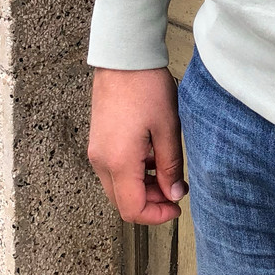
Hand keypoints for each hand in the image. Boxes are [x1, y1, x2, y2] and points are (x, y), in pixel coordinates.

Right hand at [87, 66, 187, 224]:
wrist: (124, 59)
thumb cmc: (146, 88)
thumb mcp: (167, 128)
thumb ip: (170, 166)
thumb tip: (174, 193)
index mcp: (118, 161)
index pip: (132, 209)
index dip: (156, 215)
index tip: (177, 208)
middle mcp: (101, 161)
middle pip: (122, 202)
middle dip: (150, 203)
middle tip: (175, 189)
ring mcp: (97, 151)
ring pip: (118, 187)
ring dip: (142, 188)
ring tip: (168, 170)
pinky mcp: (99, 141)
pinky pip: (114, 169)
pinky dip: (133, 173)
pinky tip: (153, 156)